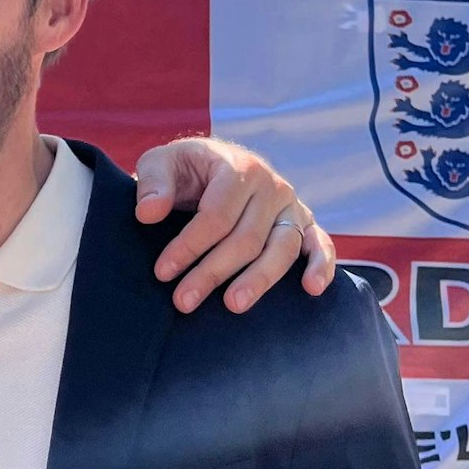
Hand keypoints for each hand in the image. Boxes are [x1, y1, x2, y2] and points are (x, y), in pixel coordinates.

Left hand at [134, 136, 335, 313]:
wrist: (212, 165)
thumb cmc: (183, 170)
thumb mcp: (160, 163)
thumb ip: (153, 183)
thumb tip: (148, 214)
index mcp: (238, 168)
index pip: (217, 215)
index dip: (189, 245)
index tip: (163, 271)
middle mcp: (272, 186)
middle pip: (246, 238)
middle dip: (213, 272)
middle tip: (183, 301)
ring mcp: (291, 206)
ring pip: (282, 248)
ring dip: (259, 280)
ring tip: (233, 305)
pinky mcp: (304, 223)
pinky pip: (320, 244)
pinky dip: (321, 266)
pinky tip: (311, 290)